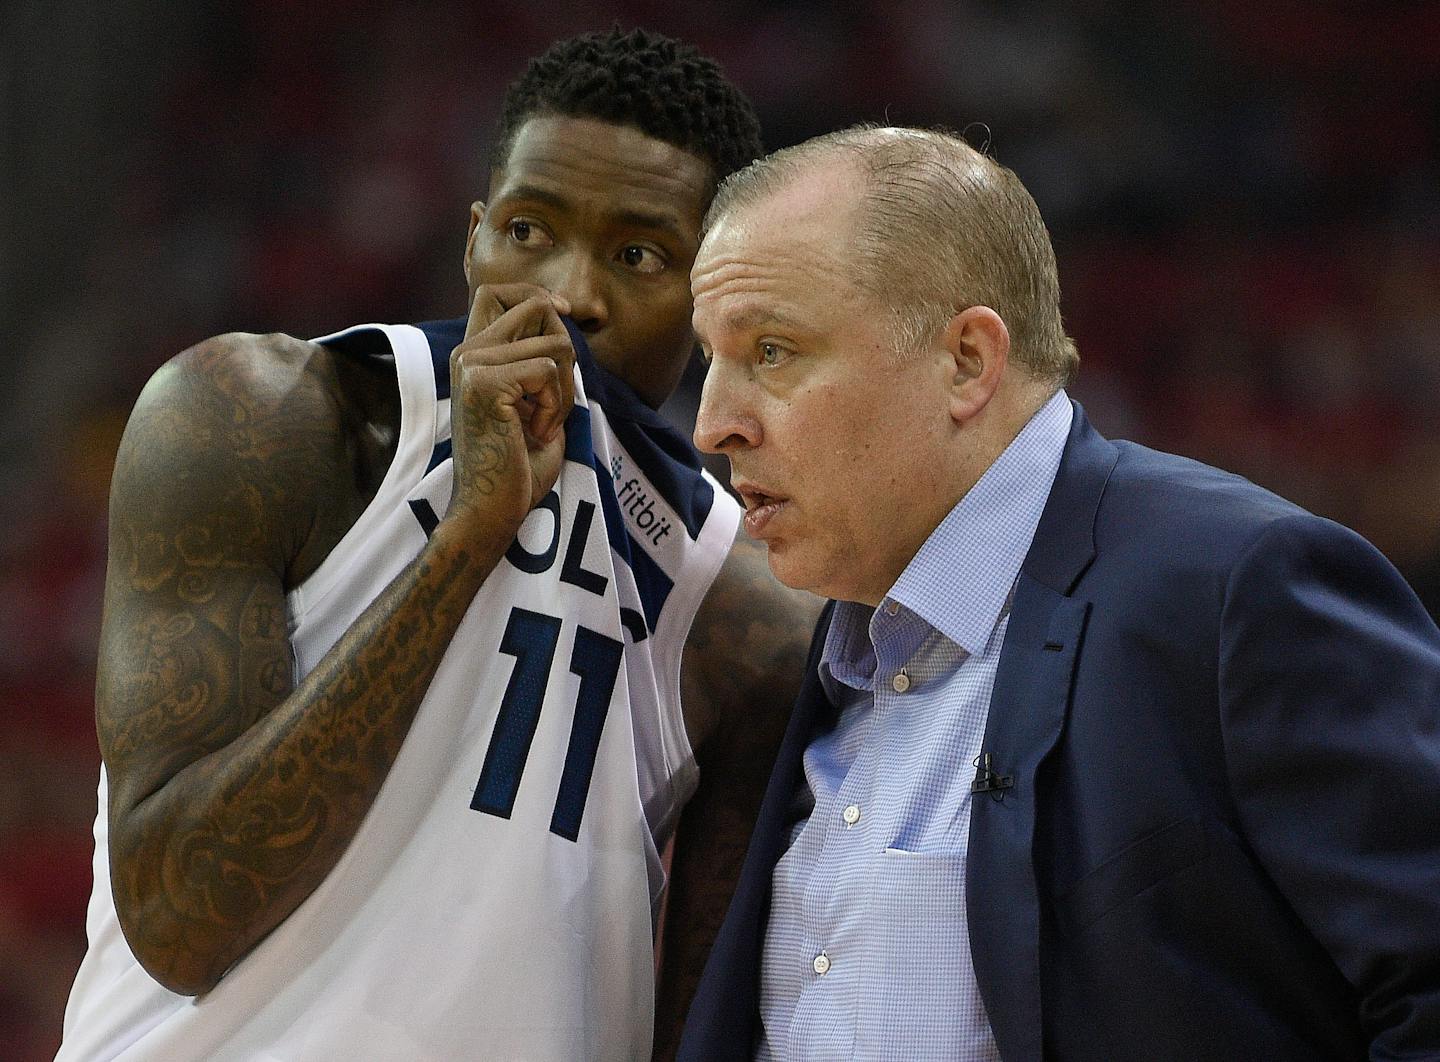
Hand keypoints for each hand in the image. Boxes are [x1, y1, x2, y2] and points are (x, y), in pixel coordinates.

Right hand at [446, 283, 575, 542]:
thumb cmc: (518, 465)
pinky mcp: (484, 382)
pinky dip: (556, 405)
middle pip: (537, 306)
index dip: (536, 296)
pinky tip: (536, 432)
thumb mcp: (535, 402)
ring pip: (556, 343)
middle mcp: (467, 351)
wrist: (493, 509)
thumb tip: (562, 313)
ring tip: (544, 424)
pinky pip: (549, 370)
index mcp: (475, 354)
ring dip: (566, 390)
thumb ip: (541, 360)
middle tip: (554, 401)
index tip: (562, 317)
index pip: (496, 291)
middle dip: (566, 352)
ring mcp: (472, 364)